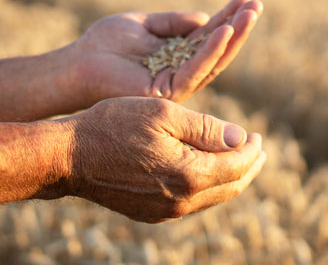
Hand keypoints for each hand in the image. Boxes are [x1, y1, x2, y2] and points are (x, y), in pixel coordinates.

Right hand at [60, 97, 265, 222]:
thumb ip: (206, 128)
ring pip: (212, 198)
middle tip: (257, 150)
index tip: (258, 135)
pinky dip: (205, 186)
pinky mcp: (150, 213)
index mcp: (189, 175)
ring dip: (228, 178)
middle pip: (230, 187)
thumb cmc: (114, 125)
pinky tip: (203, 171)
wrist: (69, 156)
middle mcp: (181, 201)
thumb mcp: (164, 114)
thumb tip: (241, 139)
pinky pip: (190, 203)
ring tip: (236, 159)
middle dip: (248, 167)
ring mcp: (165, 212)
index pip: (237, 165)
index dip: (252, 149)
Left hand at [72, 0, 262, 103]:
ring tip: (249, 15)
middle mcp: (180, 72)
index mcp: (176, 55)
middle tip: (257, 5)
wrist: (77, 64)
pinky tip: (224, 31)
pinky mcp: (167, 92)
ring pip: (213, 61)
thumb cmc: (104, 44)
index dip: (228, 18)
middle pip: (218, 50)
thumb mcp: (144, 23)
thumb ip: (173, 21)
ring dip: (232, 37)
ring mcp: (176, 84)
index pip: (209, 36)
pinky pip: (194, 70)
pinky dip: (210, 51)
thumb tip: (205, 18)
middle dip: (238, 28)